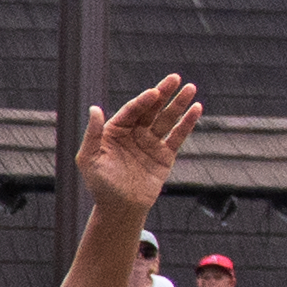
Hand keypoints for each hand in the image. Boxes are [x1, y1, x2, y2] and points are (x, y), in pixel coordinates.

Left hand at [80, 72, 203, 211]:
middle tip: (175, 78)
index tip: (154, 93)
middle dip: (164, 93)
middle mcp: (134, 133)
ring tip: (190, 88)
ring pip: (167, 119)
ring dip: (179, 104)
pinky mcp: (165, 155)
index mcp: (115, 131)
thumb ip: (92, 134)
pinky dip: (187, 123)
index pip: (132, 111)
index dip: (142, 101)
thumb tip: (94, 108)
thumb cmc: (100, 185)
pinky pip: (177, 136)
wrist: (120, 208)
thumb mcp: (89, 159)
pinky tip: (197, 109)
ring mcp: (150, 143)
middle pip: (151, 109)